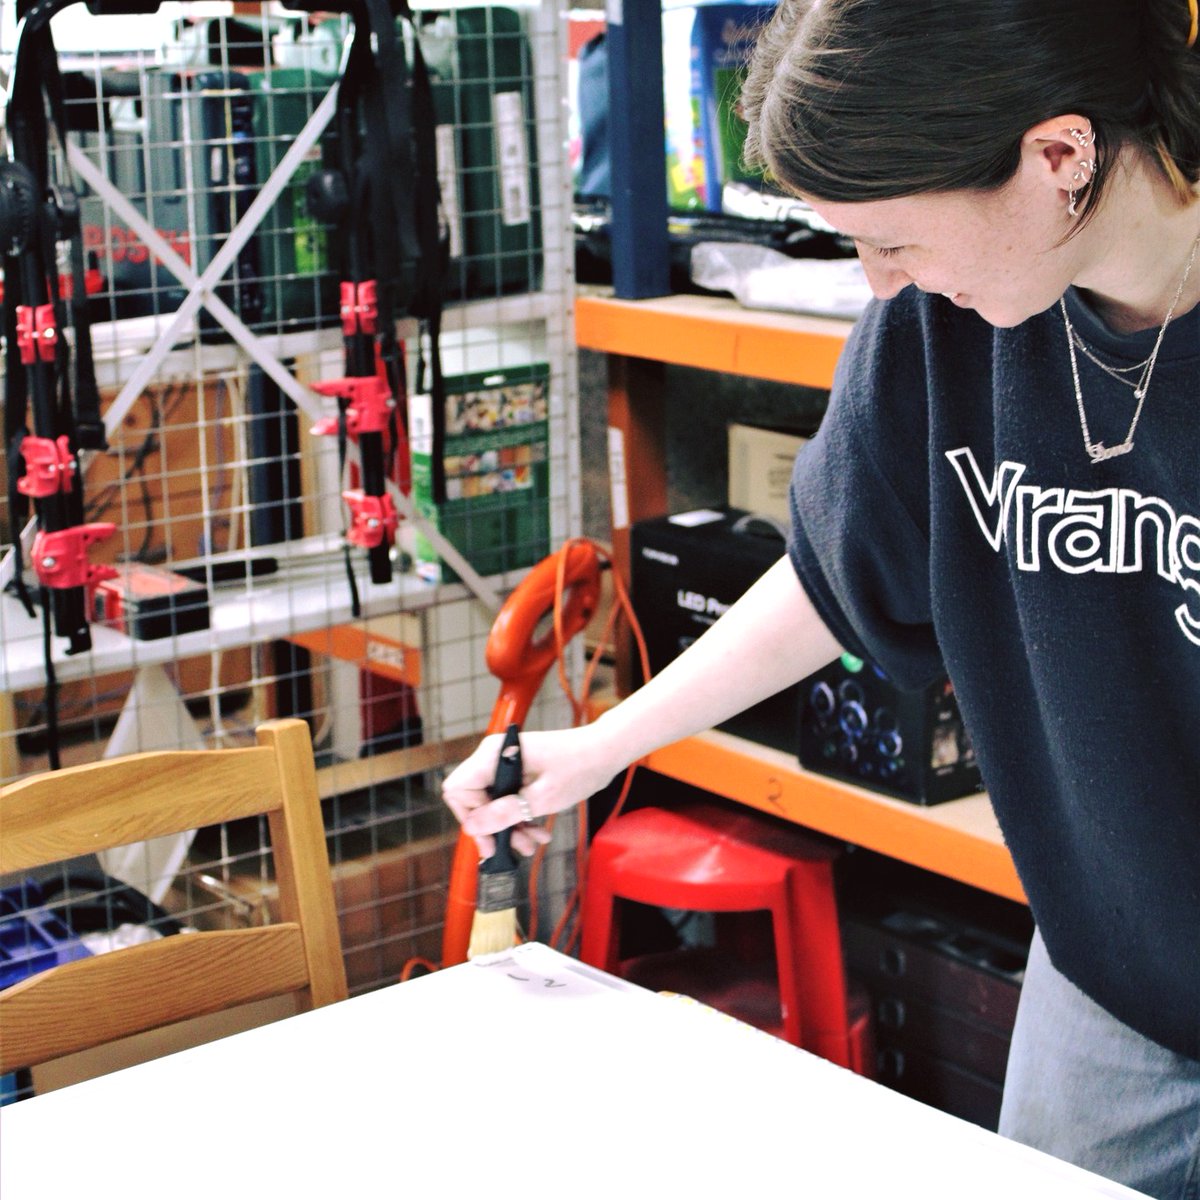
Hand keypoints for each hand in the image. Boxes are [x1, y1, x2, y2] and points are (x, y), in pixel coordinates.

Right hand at [442, 724, 624, 857]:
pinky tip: (537, 831)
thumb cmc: (579, 767)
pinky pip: (506, 799)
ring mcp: (504, 764)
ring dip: (509, 827)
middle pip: (472, 799)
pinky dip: (519, 817)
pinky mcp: (516, 772)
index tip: (493, 838)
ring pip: (490, 803)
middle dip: (493, 827)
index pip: (458, 790)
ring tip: (533, 842)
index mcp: (494, 755)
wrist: (605, 752)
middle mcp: (494, 756)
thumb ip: (505, 813)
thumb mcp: (542, 798)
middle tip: (515, 847)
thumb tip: (472, 828)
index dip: (472, 817)